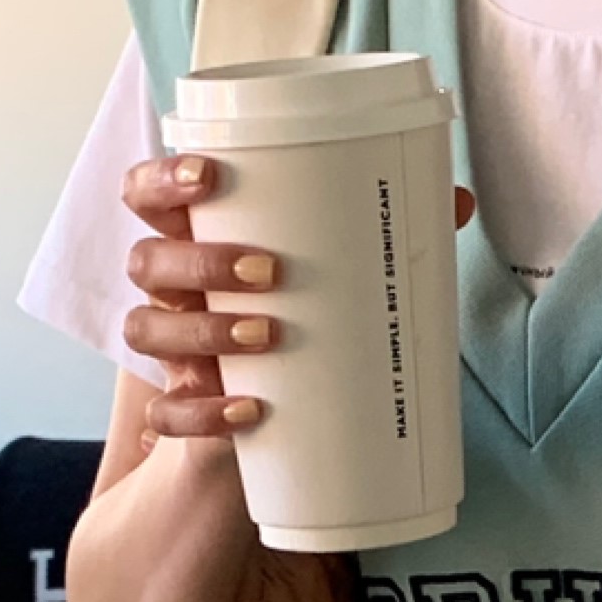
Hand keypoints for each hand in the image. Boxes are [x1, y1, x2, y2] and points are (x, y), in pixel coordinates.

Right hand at [119, 156, 476, 447]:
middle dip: (201, 261)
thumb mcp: (337, 281)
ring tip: (268, 334)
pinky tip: (248, 411)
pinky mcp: (183, 408)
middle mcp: (173, 292)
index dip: (163, 179)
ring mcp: (172, 352)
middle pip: (148, 259)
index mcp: (196, 241)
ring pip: (146, 329)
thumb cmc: (302, 328)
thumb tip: (455, 201)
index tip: (209, 175)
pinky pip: (167, 413)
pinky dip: (203, 414)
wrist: (279, 426)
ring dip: (204, 330)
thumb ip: (385, 237)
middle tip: (269, 271)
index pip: (147, 194)